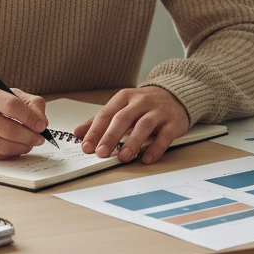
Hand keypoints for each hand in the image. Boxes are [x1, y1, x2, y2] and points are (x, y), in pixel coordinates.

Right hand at [0, 83, 47, 158]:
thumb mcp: (3, 93)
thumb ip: (27, 103)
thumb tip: (42, 122)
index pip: (12, 106)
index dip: (31, 117)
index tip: (42, 125)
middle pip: (9, 129)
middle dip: (30, 136)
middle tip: (39, 138)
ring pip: (3, 146)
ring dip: (22, 147)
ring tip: (29, 143)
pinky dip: (10, 154)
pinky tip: (15, 148)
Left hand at [74, 86, 189, 165]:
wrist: (175, 95)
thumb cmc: (144, 105)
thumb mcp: (121, 107)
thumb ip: (100, 120)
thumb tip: (78, 133)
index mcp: (125, 97)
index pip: (107, 114)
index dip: (95, 131)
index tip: (86, 147)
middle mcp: (141, 102)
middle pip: (123, 118)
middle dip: (111, 136)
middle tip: (101, 153)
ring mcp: (158, 111)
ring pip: (144, 125)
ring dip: (132, 142)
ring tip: (123, 157)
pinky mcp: (173, 122)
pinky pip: (165, 136)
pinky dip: (156, 148)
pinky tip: (147, 158)